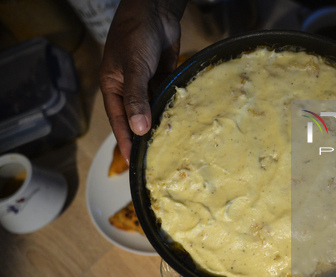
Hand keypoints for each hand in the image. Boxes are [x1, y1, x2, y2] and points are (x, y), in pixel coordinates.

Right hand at [99, 0, 186, 161]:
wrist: (155, 11)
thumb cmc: (136, 35)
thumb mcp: (133, 67)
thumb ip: (136, 98)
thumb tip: (139, 129)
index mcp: (113, 88)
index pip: (118, 122)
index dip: (125, 142)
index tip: (132, 163)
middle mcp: (129, 90)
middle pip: (136, 120)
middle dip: (144, 139)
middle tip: (155, 161)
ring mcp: (147, 85)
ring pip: (153, 112)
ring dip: (161, 126)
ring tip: (171, 148)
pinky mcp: (163, 79)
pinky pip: (167, 100)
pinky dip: (173, 111)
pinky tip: (182, 125)